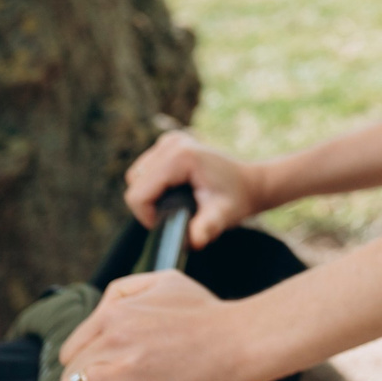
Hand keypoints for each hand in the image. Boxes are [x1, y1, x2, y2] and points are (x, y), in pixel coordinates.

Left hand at [51, 271, 269, 380]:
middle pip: (68, 372)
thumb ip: (126, 290)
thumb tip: (102, 312)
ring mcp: (122, 367)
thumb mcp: (166, 282)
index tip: (103, 371)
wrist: (245, 339)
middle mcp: (112, 335)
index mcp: (116, 309)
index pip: (72, 346)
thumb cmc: (210, 314)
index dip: (85, 362)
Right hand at [125, 130, 269, 249]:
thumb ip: (207, 227)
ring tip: (176, 204)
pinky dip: (153, 185)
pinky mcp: (168, 143)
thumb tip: (195, 240)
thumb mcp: (223, 216)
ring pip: (136, 176)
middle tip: (175, 215)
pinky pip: (144, 170)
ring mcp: (170, 140)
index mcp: (181, 156)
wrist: (247, 183)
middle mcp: (173, 143)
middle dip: (149, 205)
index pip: (138, 193)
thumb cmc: (235, 200)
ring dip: (150, 195)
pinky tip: (175, 191)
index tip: (169, 223)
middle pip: (134, 183)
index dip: (147, 215)